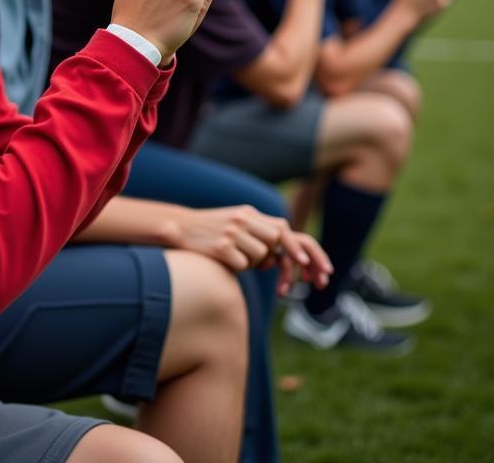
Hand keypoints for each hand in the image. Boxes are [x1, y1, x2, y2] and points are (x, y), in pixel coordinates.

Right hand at [170, 205, 331, 296]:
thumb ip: (257, 237)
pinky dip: (236, 267)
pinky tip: (221, 259)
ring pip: (259, 257)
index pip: (285, 228)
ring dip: (251, 263)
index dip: (303, 249)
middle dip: (283, 261)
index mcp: (249, 212)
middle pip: (276, 242)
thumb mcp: (235, 227)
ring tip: (232, 256)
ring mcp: (232, 232)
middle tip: (285, 280)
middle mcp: (243, 219)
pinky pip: (242, 265)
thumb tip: (275, 260)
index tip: (316, 269)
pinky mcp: (221, 246)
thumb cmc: (208, 233)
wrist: (177, 228)